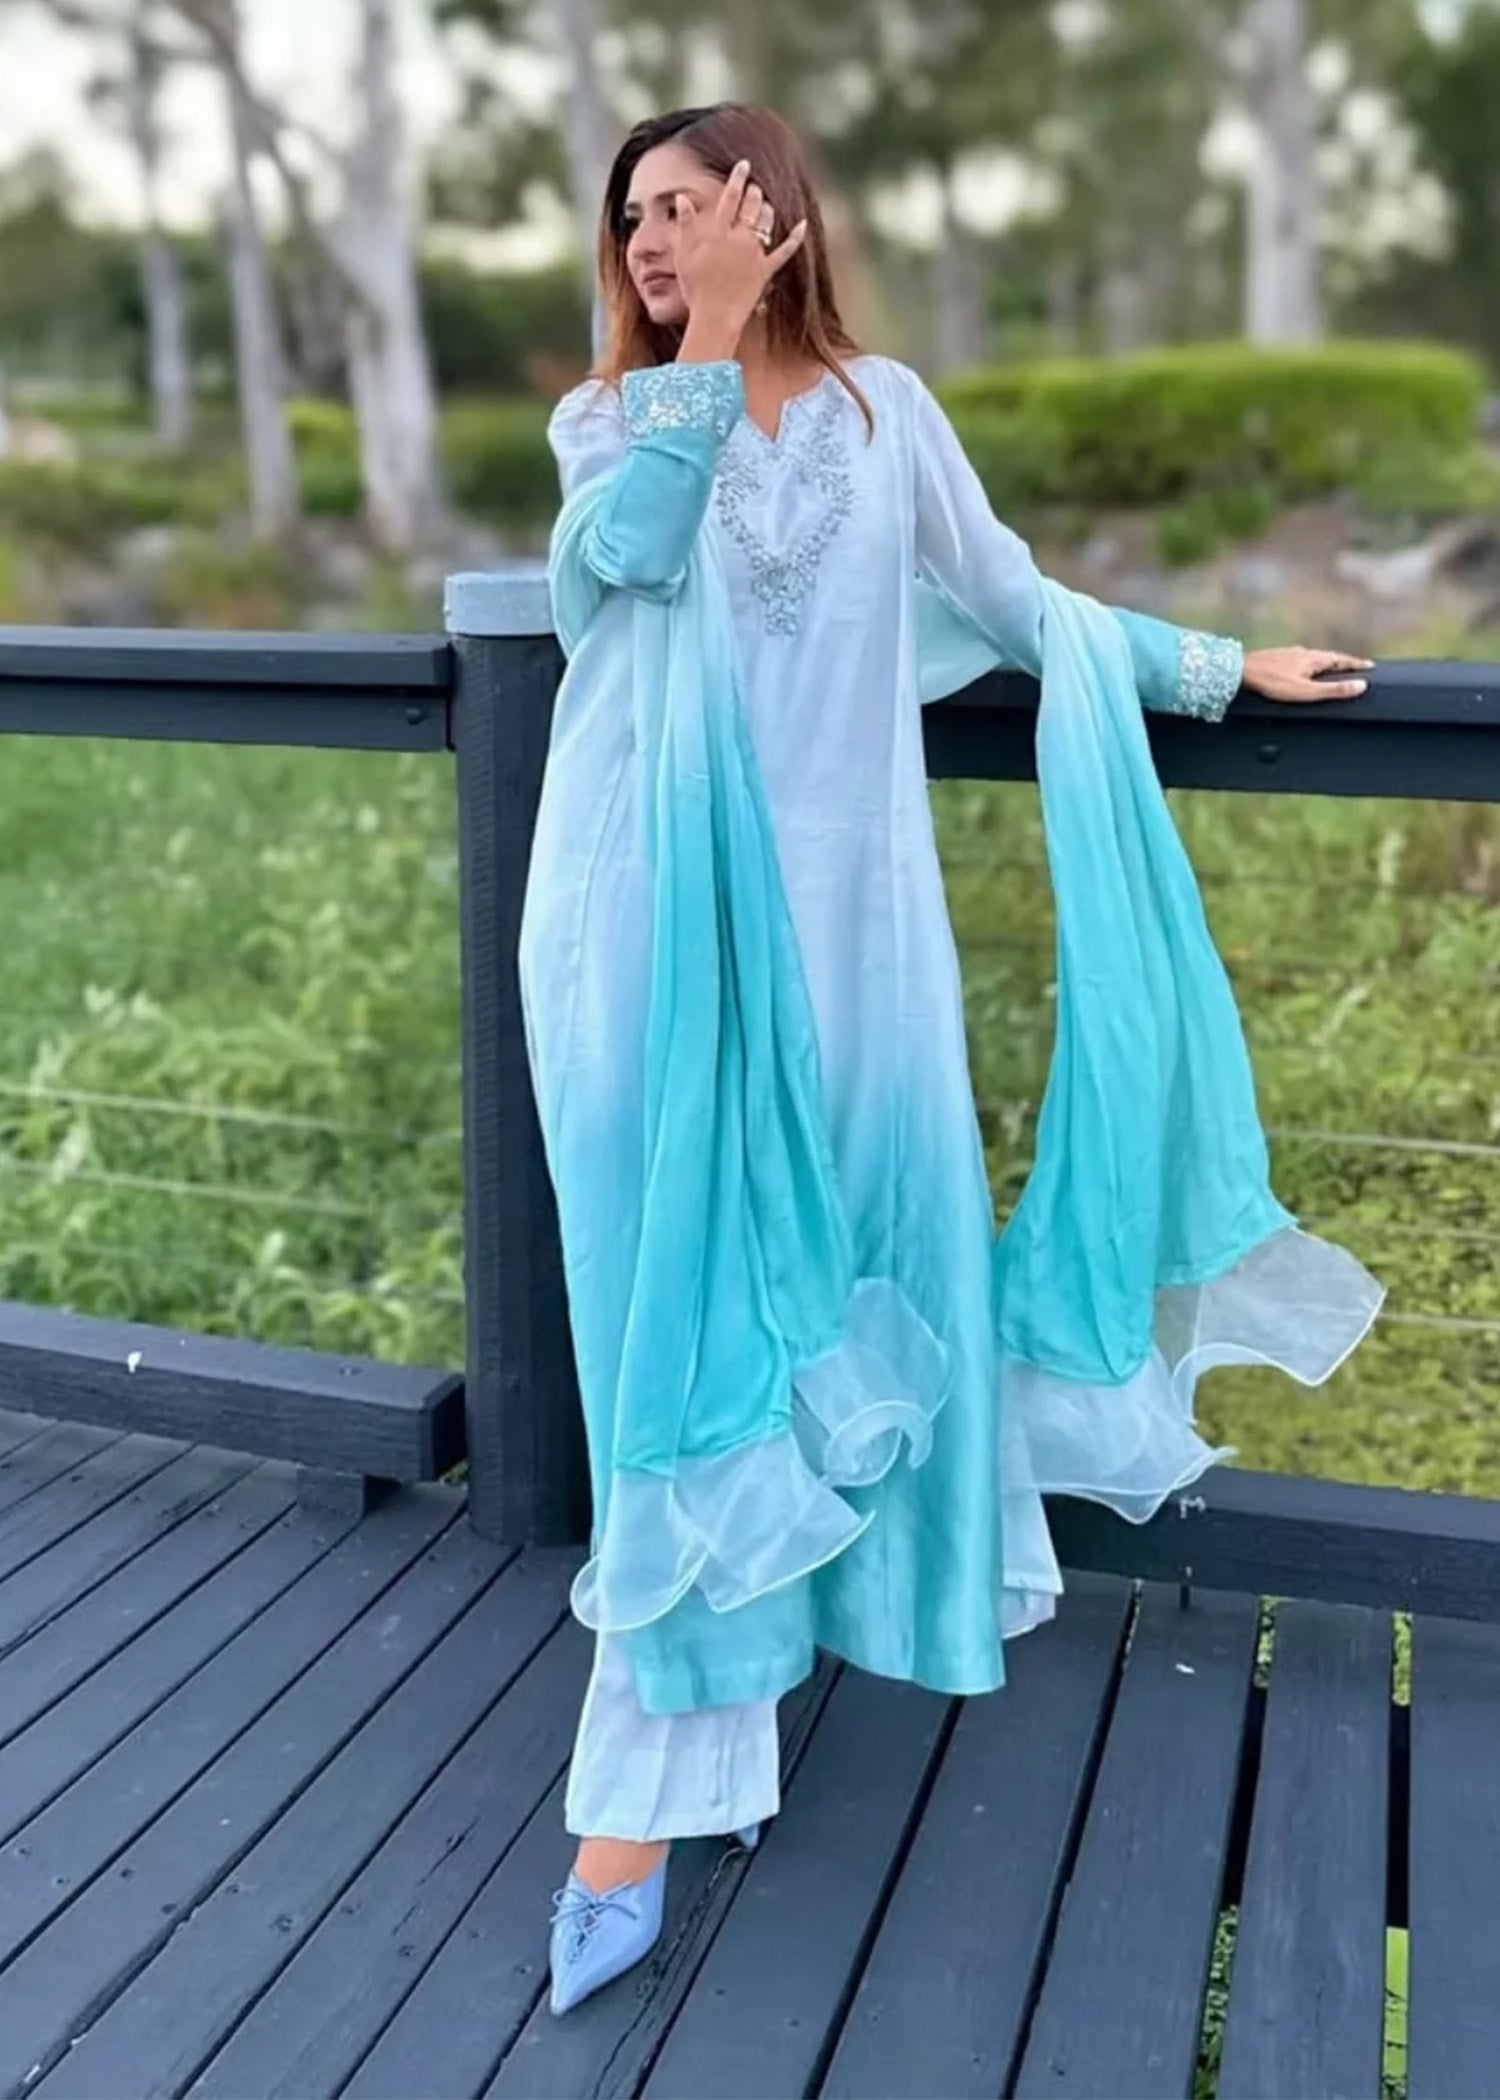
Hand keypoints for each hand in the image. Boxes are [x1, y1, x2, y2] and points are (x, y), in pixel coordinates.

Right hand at [675, 159, 807, 342]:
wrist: (714, 317)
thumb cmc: (695, 289)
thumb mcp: (684, 255)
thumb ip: (685, 225)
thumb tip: (682, 197)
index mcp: (718, 232)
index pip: (730, 197)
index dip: (737, 178)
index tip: (744, 165)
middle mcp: (739, 238)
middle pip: (751, 205)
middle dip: (754, 192)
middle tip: (755, 188)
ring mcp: (755, 254)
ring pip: (766, 222)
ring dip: (767, 210)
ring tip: (765, 205)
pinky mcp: (766, 271)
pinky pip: (785, 251)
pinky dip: (795, 237)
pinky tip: (802, 225)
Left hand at [1243, 646, 1373, 703]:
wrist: (1239, 671)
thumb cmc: (1271, 682)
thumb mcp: (1306, 691)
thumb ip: (1333, 690)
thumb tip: (1361, 686)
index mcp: (1313, 658)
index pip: (1342, 660)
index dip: (1356, 665)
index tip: (1370, 666)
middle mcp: (1303, 652)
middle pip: (1329, 658)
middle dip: (1342, 664)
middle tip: (1354, 669)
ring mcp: (1289, 654)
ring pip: (1313, 659)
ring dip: (1324, 664)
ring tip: (1331, 671)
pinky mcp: (1277, 658)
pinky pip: (1299, 661)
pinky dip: (1308, 667)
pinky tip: (1302, 672)